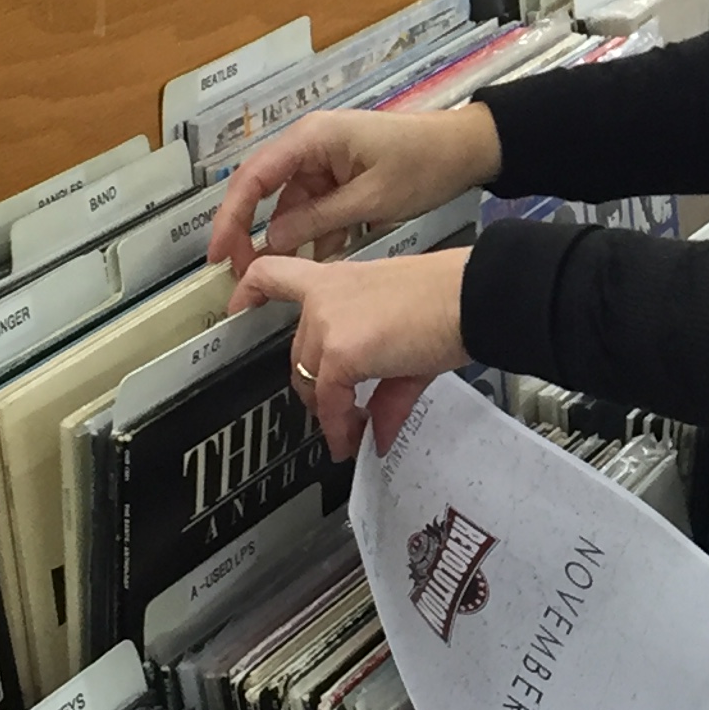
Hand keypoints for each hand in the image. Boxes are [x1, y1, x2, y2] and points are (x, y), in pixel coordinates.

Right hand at [205, 102, 498, 283]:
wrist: (466, 149)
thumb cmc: (423, 163)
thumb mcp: (370, 199)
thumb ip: (318, 220)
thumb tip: (272, 242)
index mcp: (312, 138)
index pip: (253, 177)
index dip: (230, 216)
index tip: (219, 253)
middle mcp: (310, 145)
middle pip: (264, 191)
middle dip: (252, 232)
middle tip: (241, 273)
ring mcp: (324, 159)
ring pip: (291, 204)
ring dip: (290, 237)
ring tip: (281, 277)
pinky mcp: (340, 174)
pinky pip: (316, 206)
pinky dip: (317, 231)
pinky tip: (323, 259)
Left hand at [231, 246, 471, 458]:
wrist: (470, 298)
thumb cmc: (450, 304)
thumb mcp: (408, 344)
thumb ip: (385, 389)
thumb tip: (381, 432)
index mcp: (339, 280)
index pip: (277, 272)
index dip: (250, 289)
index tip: (237, 305)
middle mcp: (325, 297)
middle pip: (299, 352)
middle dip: (316, 388)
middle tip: (342, 410)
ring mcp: (328, 323)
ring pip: (309, 379)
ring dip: (327, 411)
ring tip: (350, 431)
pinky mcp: (340, 352)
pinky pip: (329, 401)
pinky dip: (339, 425)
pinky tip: (353, 436)